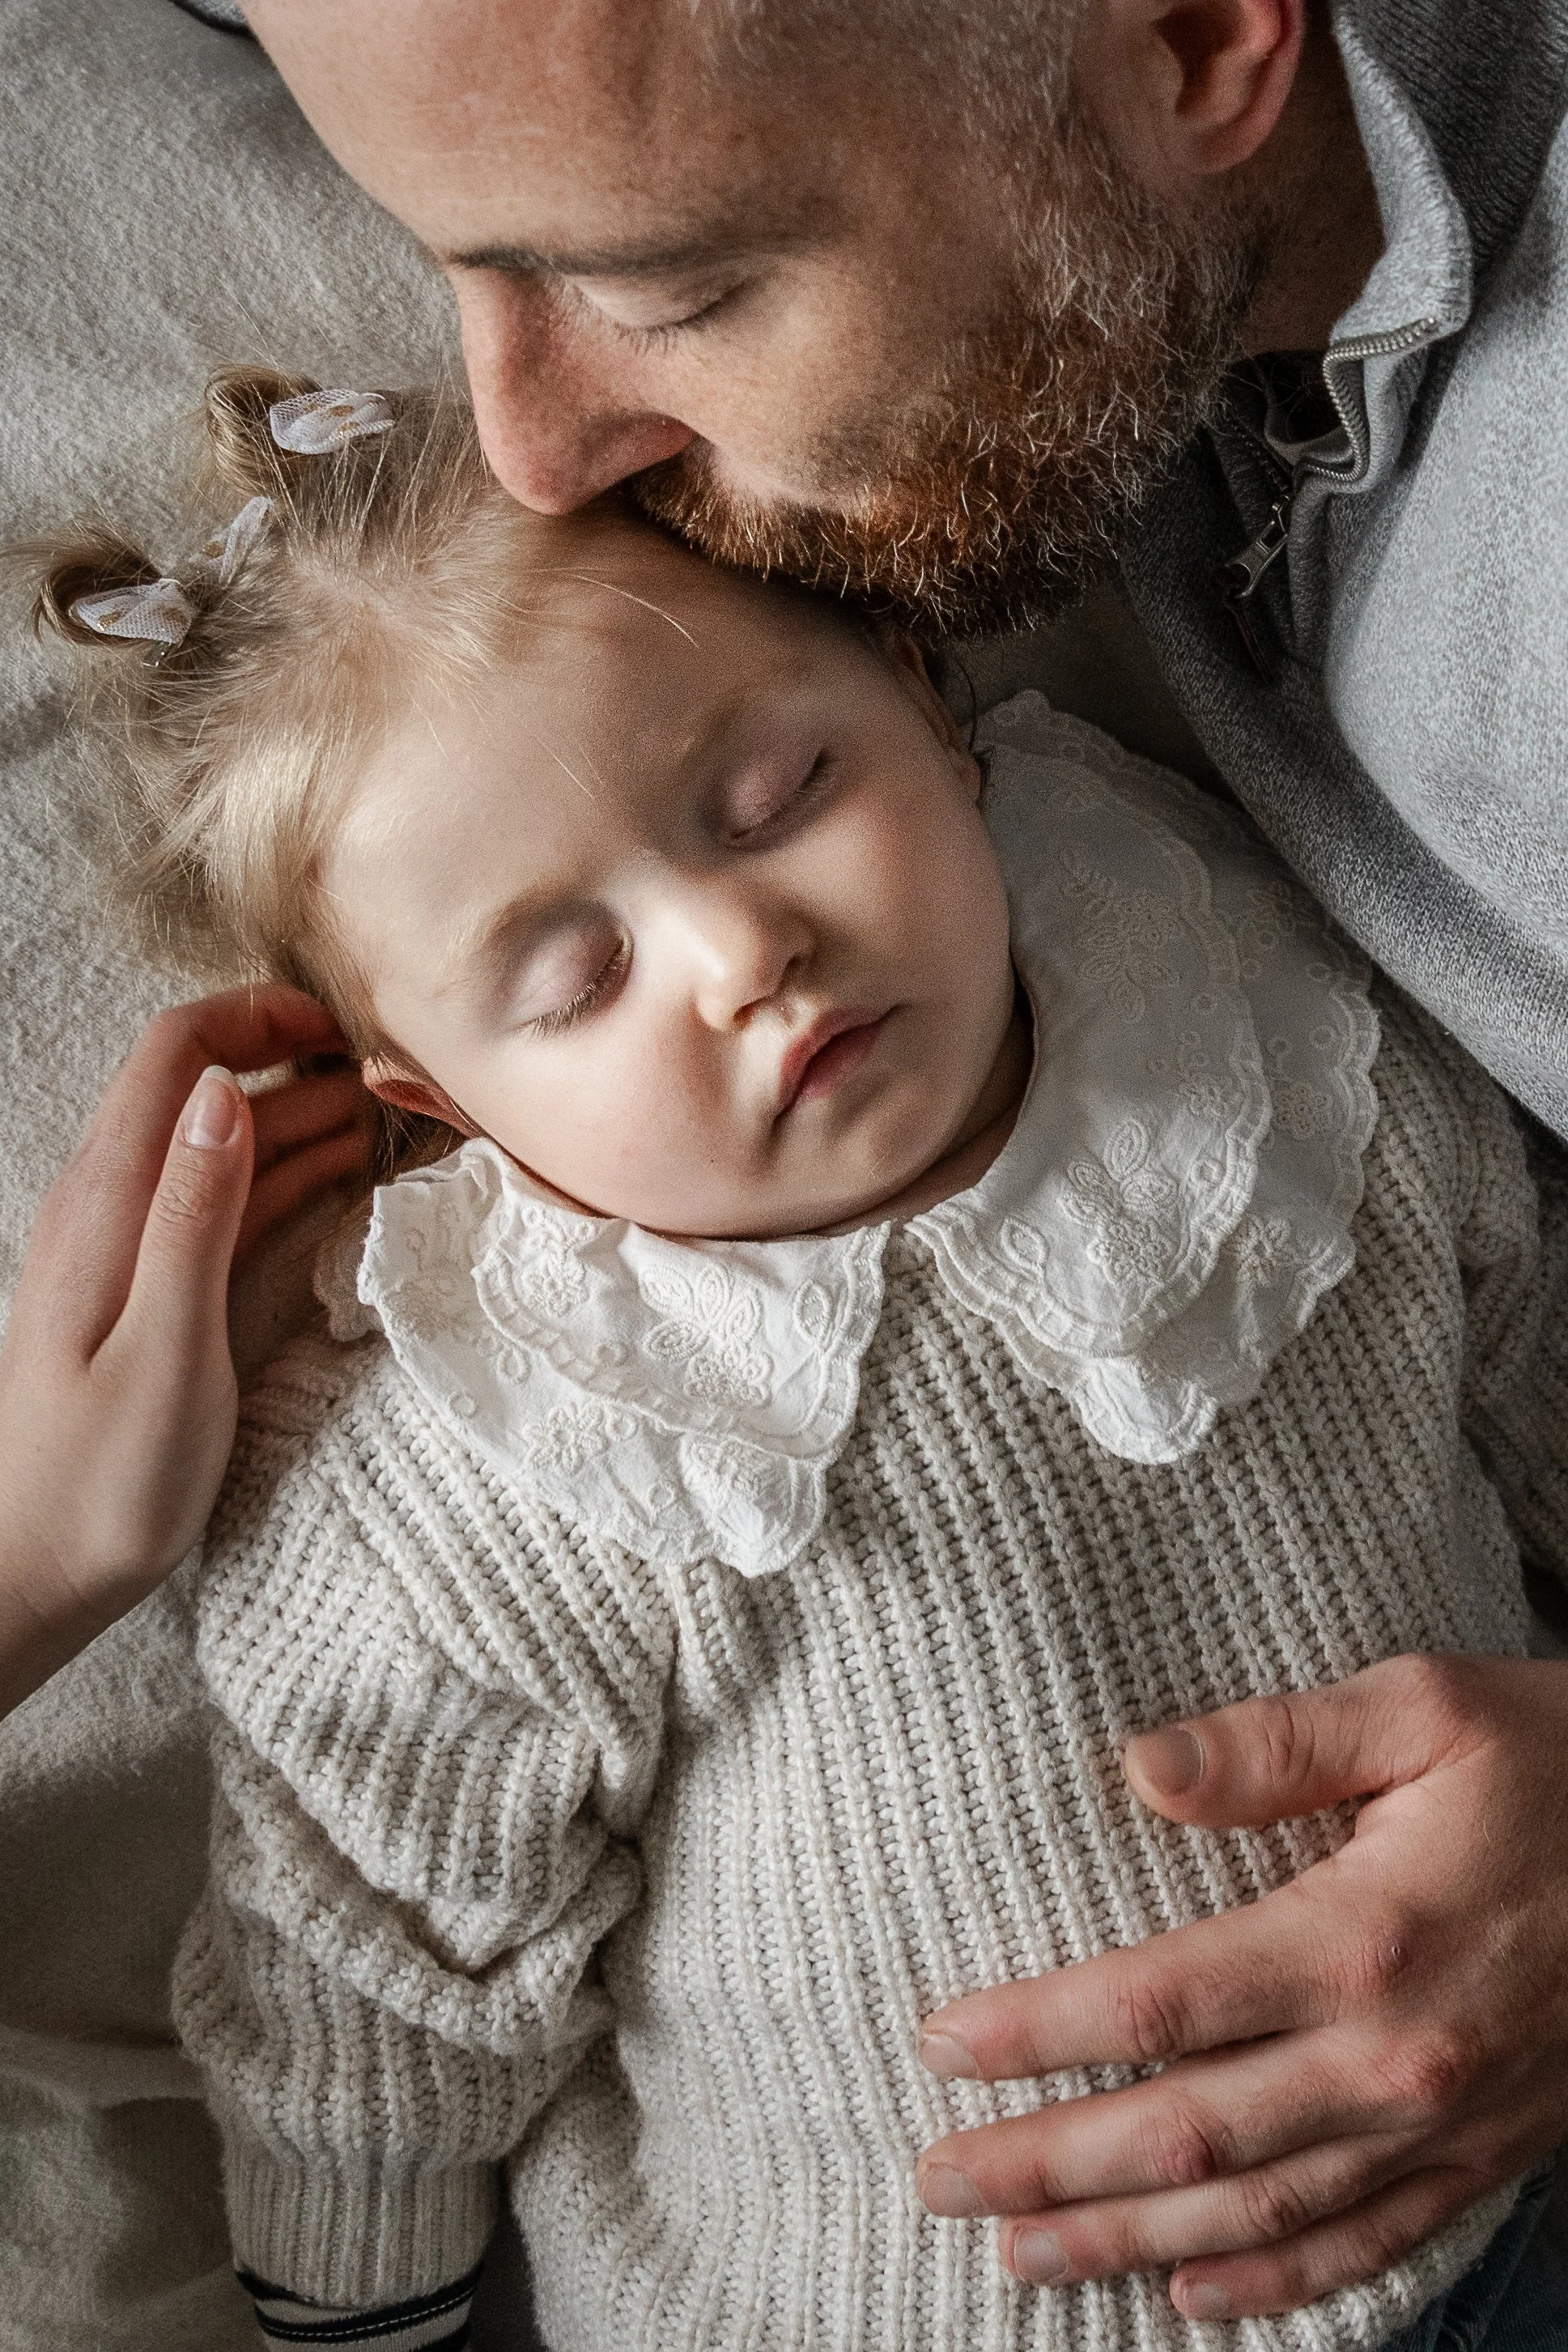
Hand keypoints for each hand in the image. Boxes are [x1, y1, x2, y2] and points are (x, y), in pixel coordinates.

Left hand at [0, 985, 370, 1716]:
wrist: (30, 1575)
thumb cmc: (96, 1482)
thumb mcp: (164, 1348)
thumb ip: (192, 1213)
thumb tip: (225, 1091)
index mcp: (106, 1200)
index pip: (177, 1049)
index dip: (261, 1015)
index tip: (350, 1032)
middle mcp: (109, 1202)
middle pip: (205, 1084)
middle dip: (301, 1063)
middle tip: (401, 1086)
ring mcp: (126, 1241)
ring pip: (220, 1141)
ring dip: (303, 1119)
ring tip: (392, 1123)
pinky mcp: (147, 1283)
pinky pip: (221, 1199)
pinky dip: (285, 1177)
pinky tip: (343, 1181)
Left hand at [914, 1656, 1567, 2317]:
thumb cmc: (1561, 1758)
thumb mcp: (1423, 1706)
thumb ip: (1273, 1739)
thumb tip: (1139, 1768)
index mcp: (1364, 1938)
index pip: (1156, 2004)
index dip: (1036, 2032)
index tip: (938, 2043)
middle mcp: (1395, 2057)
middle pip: (1185, 2134)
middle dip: (1048, 2163)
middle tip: (936, 2178)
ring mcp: (1445, 2124)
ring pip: (1259, 2211)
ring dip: (1128, 2240)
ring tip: (1020, 2254)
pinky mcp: (1488, 2154)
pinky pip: (1366, 2245)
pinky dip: (1274, 2282)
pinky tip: (1193, 2295)